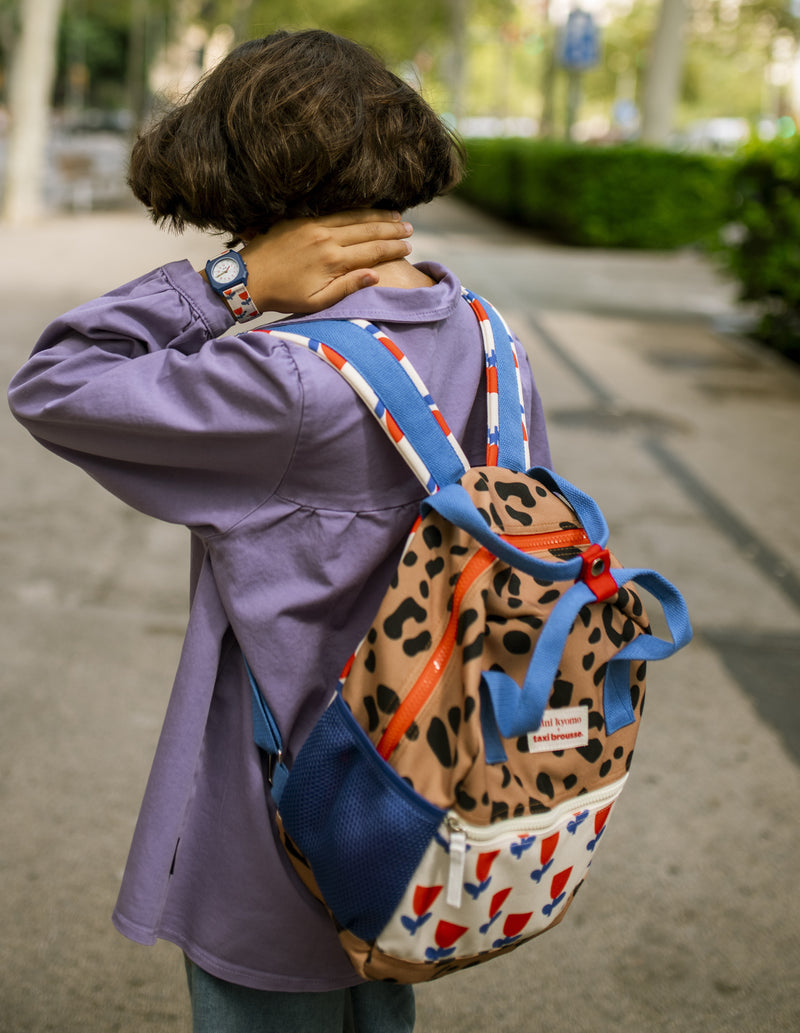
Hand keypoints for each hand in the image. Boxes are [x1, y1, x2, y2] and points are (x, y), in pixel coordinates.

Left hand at [237, 210, 414, 313]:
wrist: (248, 278)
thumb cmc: (283, 295)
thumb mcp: (317, 301)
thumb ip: (347, 287)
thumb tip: (376, 275)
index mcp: (332, 261)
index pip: (373, 251)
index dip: (393, 248)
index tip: (409, 248)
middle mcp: (326, 238)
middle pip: (368, 230)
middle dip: (392, 229)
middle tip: (409, 229)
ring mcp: (313, 225)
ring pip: (354, 216)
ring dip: (377, 216)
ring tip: (395, 216)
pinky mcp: (301, 218)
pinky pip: (334, 210)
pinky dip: (354, 209)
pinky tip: (365, 209)